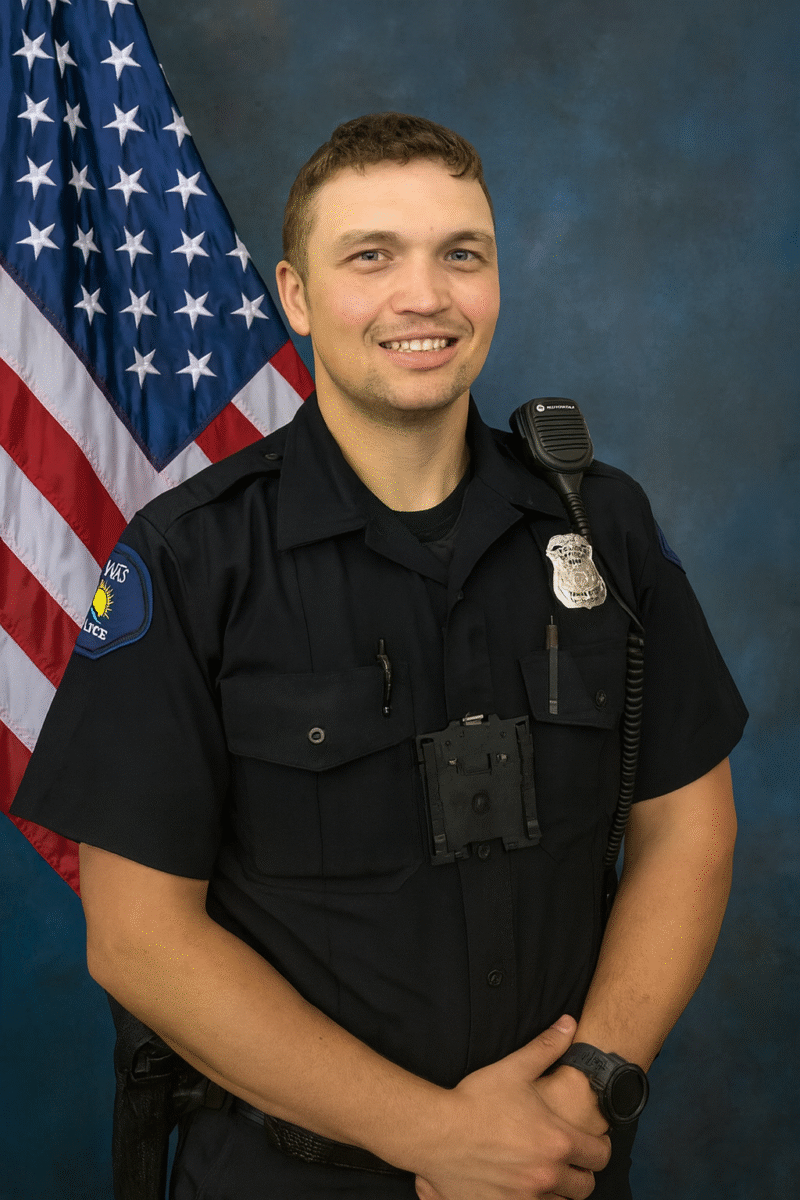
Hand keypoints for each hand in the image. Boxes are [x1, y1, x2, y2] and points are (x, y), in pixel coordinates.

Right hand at [413, 1017, 610, 1199]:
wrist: (436, 1132)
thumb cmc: (476, 1100)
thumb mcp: (513, 1069)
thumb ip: (546, 1047)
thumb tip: (570, 1023)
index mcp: (556, 1141)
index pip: (600, 1156)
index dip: (600, 1147)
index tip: (591, 1141)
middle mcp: (547, 1175)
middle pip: (586, 1186)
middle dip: (582, 1172)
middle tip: (570, 1160)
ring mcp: (526, 1198)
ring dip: (559, 1190)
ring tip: (547, 1173)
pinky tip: (524, 1187)